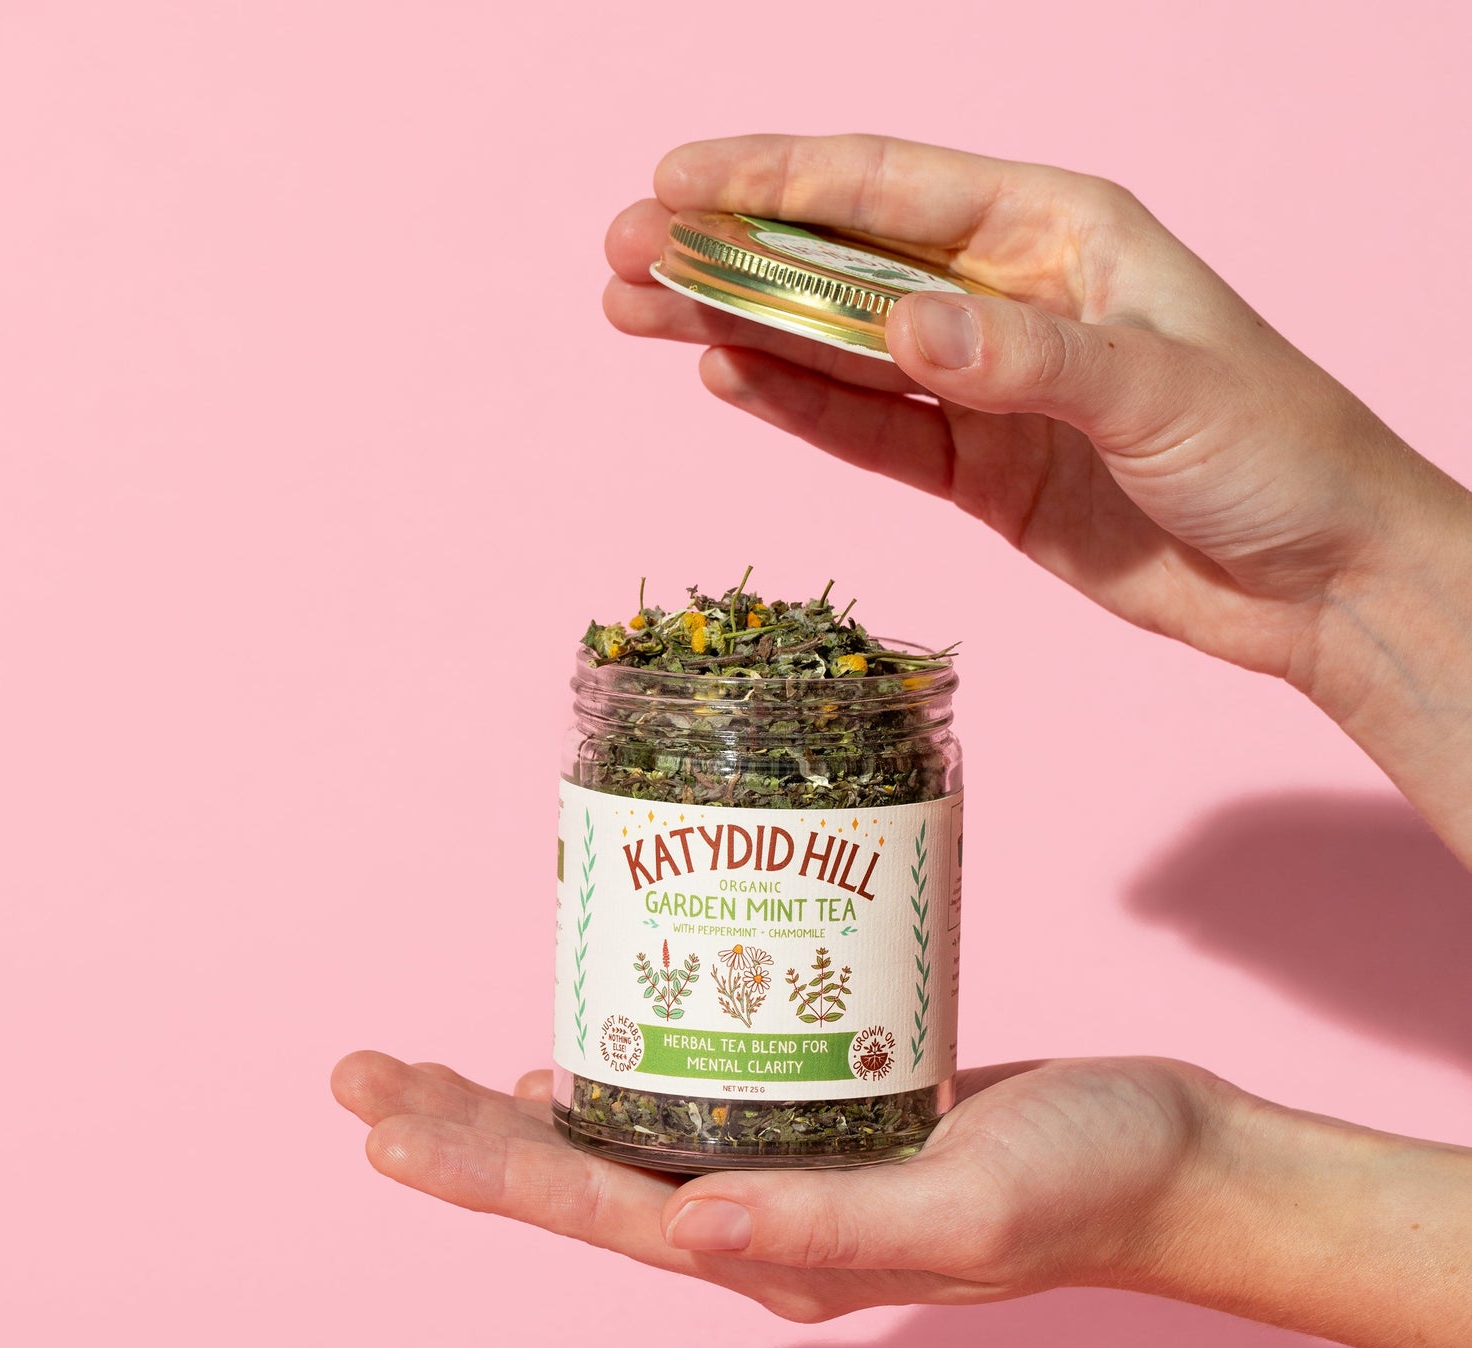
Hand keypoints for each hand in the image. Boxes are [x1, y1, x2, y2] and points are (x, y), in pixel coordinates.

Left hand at [330, 1050, 1220, 1320]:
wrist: (1169, 1161)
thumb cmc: (1091, 1182)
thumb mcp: (972, 1206)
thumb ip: (836, 1226)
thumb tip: (689, 1231)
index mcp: (780, 1251)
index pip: (593, 1211)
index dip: (478, 1166)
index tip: (378, 1118)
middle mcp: (764, 1220)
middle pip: (578, 1175)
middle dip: (460, 1131)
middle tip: (361, 1072)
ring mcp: (790, 1170)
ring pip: (620, 1138)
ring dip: (518, 1109)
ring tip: (429, 1072)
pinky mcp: (823, 1116)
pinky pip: (691, 1098)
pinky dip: (620, 1072)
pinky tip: (581, 1050)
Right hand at [605, 133, 1471, 861]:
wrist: (1313, 579)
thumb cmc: (1274, 452)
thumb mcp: (1155, 388)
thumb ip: (1022, 357)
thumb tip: (898, 329)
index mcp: (1056, 230)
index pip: (888, 189)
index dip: (774, 180)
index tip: (673, 180)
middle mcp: (1006, 296)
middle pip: (840, 264)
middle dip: (728, 255)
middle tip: (621, 256)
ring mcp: (984, 386)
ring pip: (836, 348)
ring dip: (739, 330)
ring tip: (636, 313)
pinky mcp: (978, 469)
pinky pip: (870, 433)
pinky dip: (799, 410)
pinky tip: (727, 381)